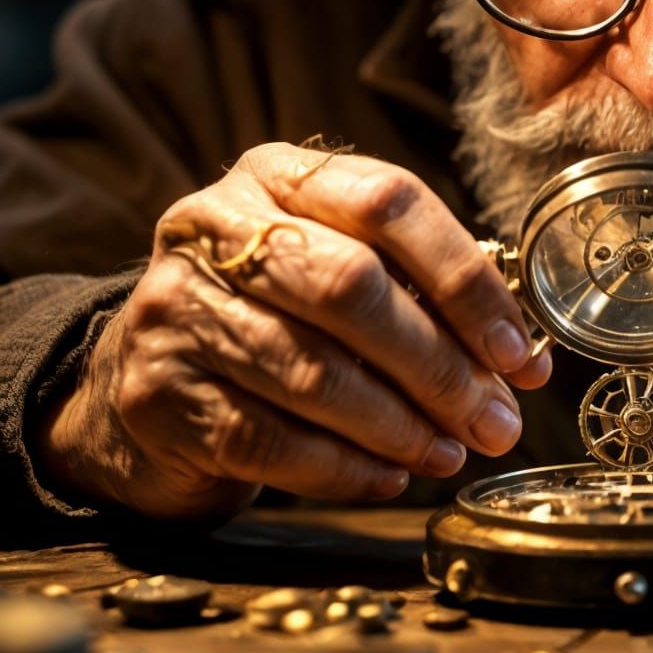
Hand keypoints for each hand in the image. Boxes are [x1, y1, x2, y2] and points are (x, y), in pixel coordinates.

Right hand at [33, 143, 550, 521]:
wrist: (137, 377)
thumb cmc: (272, 316)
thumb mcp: (334, 270)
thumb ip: (416, 293)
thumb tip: (515, 359)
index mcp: (276, 177)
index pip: (387, 201)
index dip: (463, 278)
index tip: (515, 349)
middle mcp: (214, 227)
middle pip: (350, 287)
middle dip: (438, 364)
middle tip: (496, 420)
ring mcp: (174, 309)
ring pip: (311, 371)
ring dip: (400, 425)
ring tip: (451, 452)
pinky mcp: (157, 394)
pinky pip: (270, 441)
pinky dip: (345, 467)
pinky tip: (390, 476)